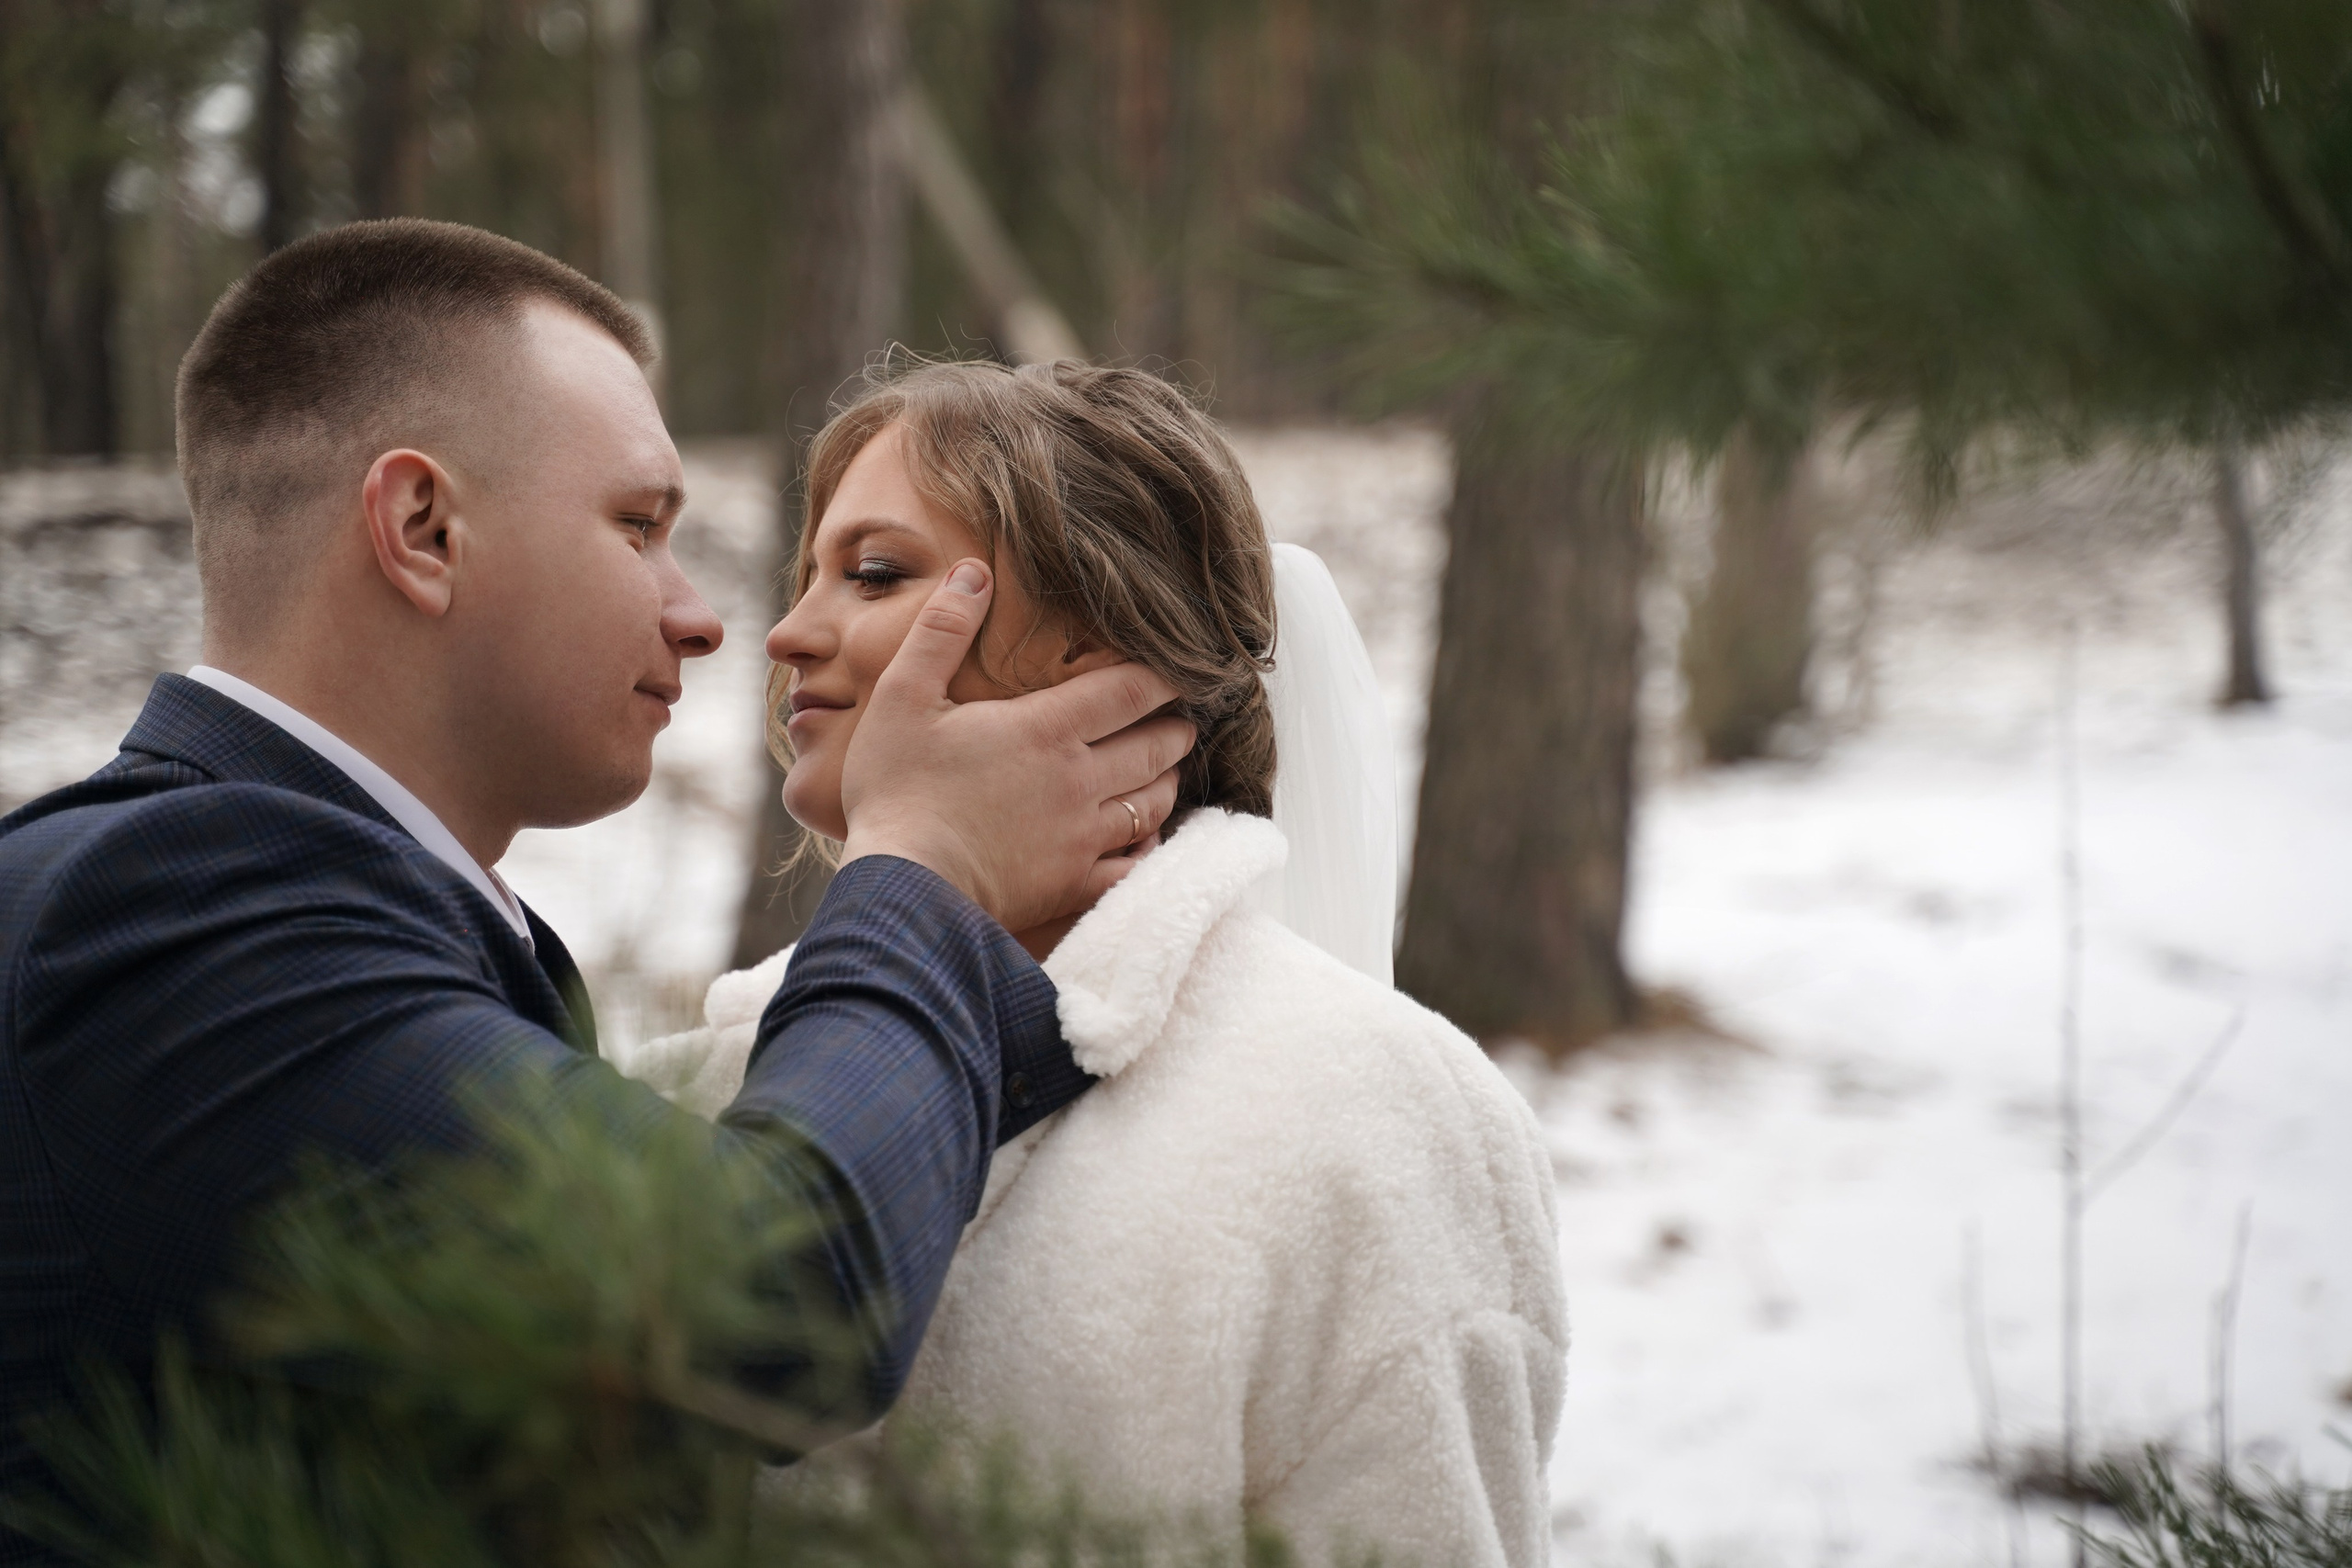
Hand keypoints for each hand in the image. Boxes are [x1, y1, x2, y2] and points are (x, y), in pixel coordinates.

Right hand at [838, 559, 1195, 931]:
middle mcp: (1079, 779)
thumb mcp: (904, 696)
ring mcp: (1082, 836)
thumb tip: (974, 573)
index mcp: (1046, 729)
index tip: (1180, 669)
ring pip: (1153, 802)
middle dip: (1176, 727)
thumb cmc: (896, 790)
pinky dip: (1150, 847)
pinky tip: (1148, 838)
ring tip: (1171, 768)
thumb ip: (942, 631)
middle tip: (1183, 718)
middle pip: (1154, 745)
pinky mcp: (1073, 885)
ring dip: (1168, 780)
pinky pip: (1134, 864)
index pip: (1130, 691)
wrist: (901, 888)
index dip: (1163, 676)